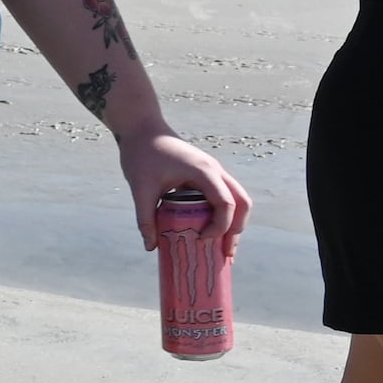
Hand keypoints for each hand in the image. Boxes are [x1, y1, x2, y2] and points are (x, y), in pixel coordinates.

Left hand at [120, 130, 250, 252]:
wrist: (141, 127)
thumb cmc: (141, 154)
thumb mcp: (141, 188)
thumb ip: (146, 218)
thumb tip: (151, 248)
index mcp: (204, 172)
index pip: (226, 203)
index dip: (220, 226)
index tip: (201, 240)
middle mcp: (215, 170)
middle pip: (242, 202)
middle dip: (236, 230)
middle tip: (226, 255)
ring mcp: (213, 171)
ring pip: (237, 199)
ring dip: (233, 223)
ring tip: (223, 249)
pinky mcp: (206, 174)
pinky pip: (223, 196)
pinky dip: (223, 215)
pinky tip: (210, 232)